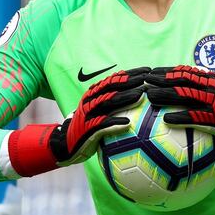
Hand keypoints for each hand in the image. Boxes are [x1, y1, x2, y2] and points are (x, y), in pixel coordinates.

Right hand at [8, 67, 148, 175]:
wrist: (66, 144)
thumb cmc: (88, 126)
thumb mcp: (99, 110)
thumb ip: (113, 102)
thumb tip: (138, 95)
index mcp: (94, 93)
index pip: (114, 79)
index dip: (131, 73)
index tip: (148, 70)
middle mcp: (90, 100)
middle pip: (112, 87)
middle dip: (131, 81)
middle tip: (148, 78)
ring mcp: (88, 114)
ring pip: (108, 102)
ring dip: (125, 98)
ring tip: (141, 95)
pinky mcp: (86, 130)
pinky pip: (101, 125)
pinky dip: (114, 123)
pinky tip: (127, 123)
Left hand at [145, 65, 214, 142]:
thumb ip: (205, 87)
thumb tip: (186, 85)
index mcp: (210, 80)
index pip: (185, 72)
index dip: (167, 71)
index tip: (152, 71)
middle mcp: (210, 88)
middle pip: (181, 81)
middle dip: (161, 79)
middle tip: (145, 80)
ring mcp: (213, 102)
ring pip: (185, 96)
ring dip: (165, 95)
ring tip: (149, 97)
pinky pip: (195, 117)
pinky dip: (180, 117)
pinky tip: (166, 119)